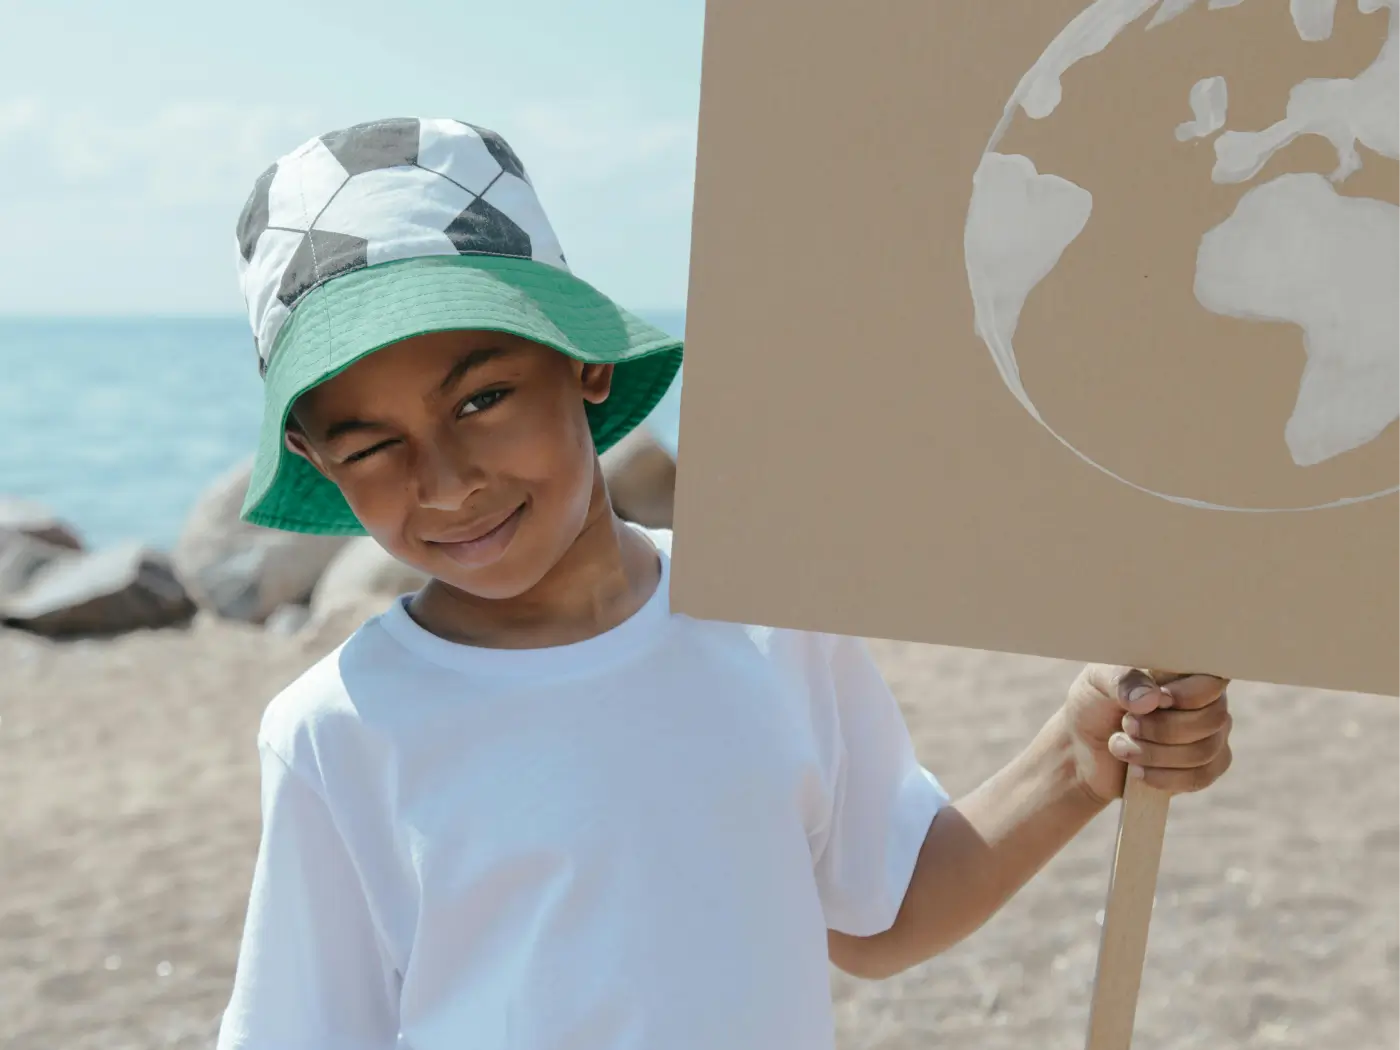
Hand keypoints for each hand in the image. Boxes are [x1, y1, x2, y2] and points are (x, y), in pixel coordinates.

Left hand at [1063, 665, 1232, 805]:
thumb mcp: (1098, 681)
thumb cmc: (1094, 703)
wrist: (1083, 748)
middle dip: (1163, 729)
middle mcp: (1206, 701)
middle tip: (1126, 724)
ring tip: (1119, 746)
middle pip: (1212, 718)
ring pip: (1205, 751)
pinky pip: (1201, 777)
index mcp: (1185, 671)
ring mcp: (1209, 735)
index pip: (1214, 679)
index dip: (1189, 695)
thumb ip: (1123, 681)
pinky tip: (1137, 771)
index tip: (1157, 702)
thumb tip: (1153, 699)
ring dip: (1156, 754)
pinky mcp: (1203, 767)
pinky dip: (1164, 777)